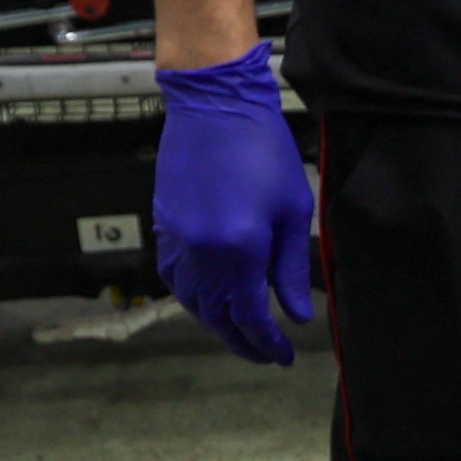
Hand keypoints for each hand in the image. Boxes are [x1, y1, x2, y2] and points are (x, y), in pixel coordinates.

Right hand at [148, 48, 315, 364]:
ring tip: (240, 332)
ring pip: (193, 303)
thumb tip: (295, 315)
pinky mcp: (165, 227)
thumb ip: (291, 268)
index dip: (267, 343)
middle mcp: (202, 254)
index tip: (284, 356)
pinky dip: (193, 298)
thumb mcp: (293, 210)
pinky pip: (175, 278)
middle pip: (217, 318)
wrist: (214, 105)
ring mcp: (178, 241)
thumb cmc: (263, 150)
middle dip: (242, 342)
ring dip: (216, 324)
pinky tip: (210, 300)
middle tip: (265, 354)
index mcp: (239, 251)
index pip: (250, 317)